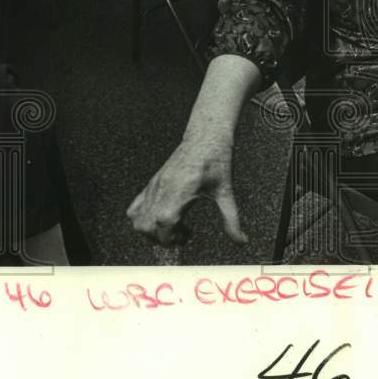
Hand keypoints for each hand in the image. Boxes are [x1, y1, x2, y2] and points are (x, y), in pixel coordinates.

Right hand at [127, 134, 246, 246]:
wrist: (206, 137)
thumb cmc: (217, 162)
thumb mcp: (226, 192)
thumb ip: (232, 220)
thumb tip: (242, 241)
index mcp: (178, 194)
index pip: (163, 227)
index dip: (172, 239)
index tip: (187, 237)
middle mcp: (162, 191)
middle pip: (146, 227)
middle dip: (163, 238)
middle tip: (183, 234)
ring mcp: (154, 187)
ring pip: (137, 219)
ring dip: (152, 230)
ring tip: (173, 226)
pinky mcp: (153, 183)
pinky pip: (135, 206)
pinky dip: (142, 218)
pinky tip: (162, 216)